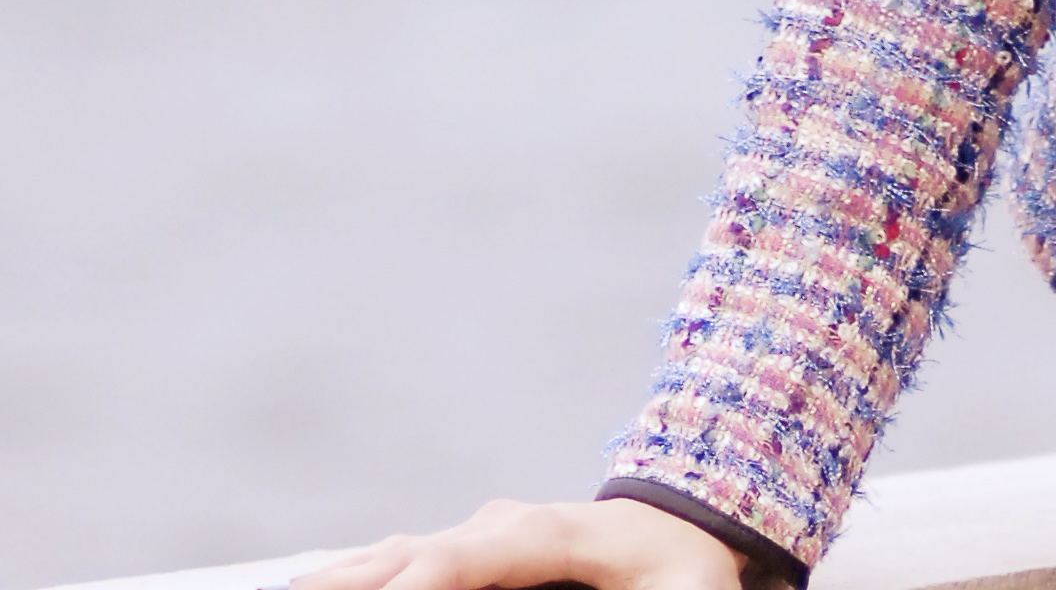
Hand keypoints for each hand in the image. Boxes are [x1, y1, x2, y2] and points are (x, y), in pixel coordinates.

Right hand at [291, 498, 745, 589]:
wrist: (686, 525)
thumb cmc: (686, 569)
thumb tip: (570, 588)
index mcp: (549, 534)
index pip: (466, 559)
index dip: (418, 583)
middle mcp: (504, 527)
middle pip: (412, 557)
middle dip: (354, 584)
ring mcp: (483, 534)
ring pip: (395, 558)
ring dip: (343, 578)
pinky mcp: (474, 551)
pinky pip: (401, 563)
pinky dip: (360, 577)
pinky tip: (315, 584)